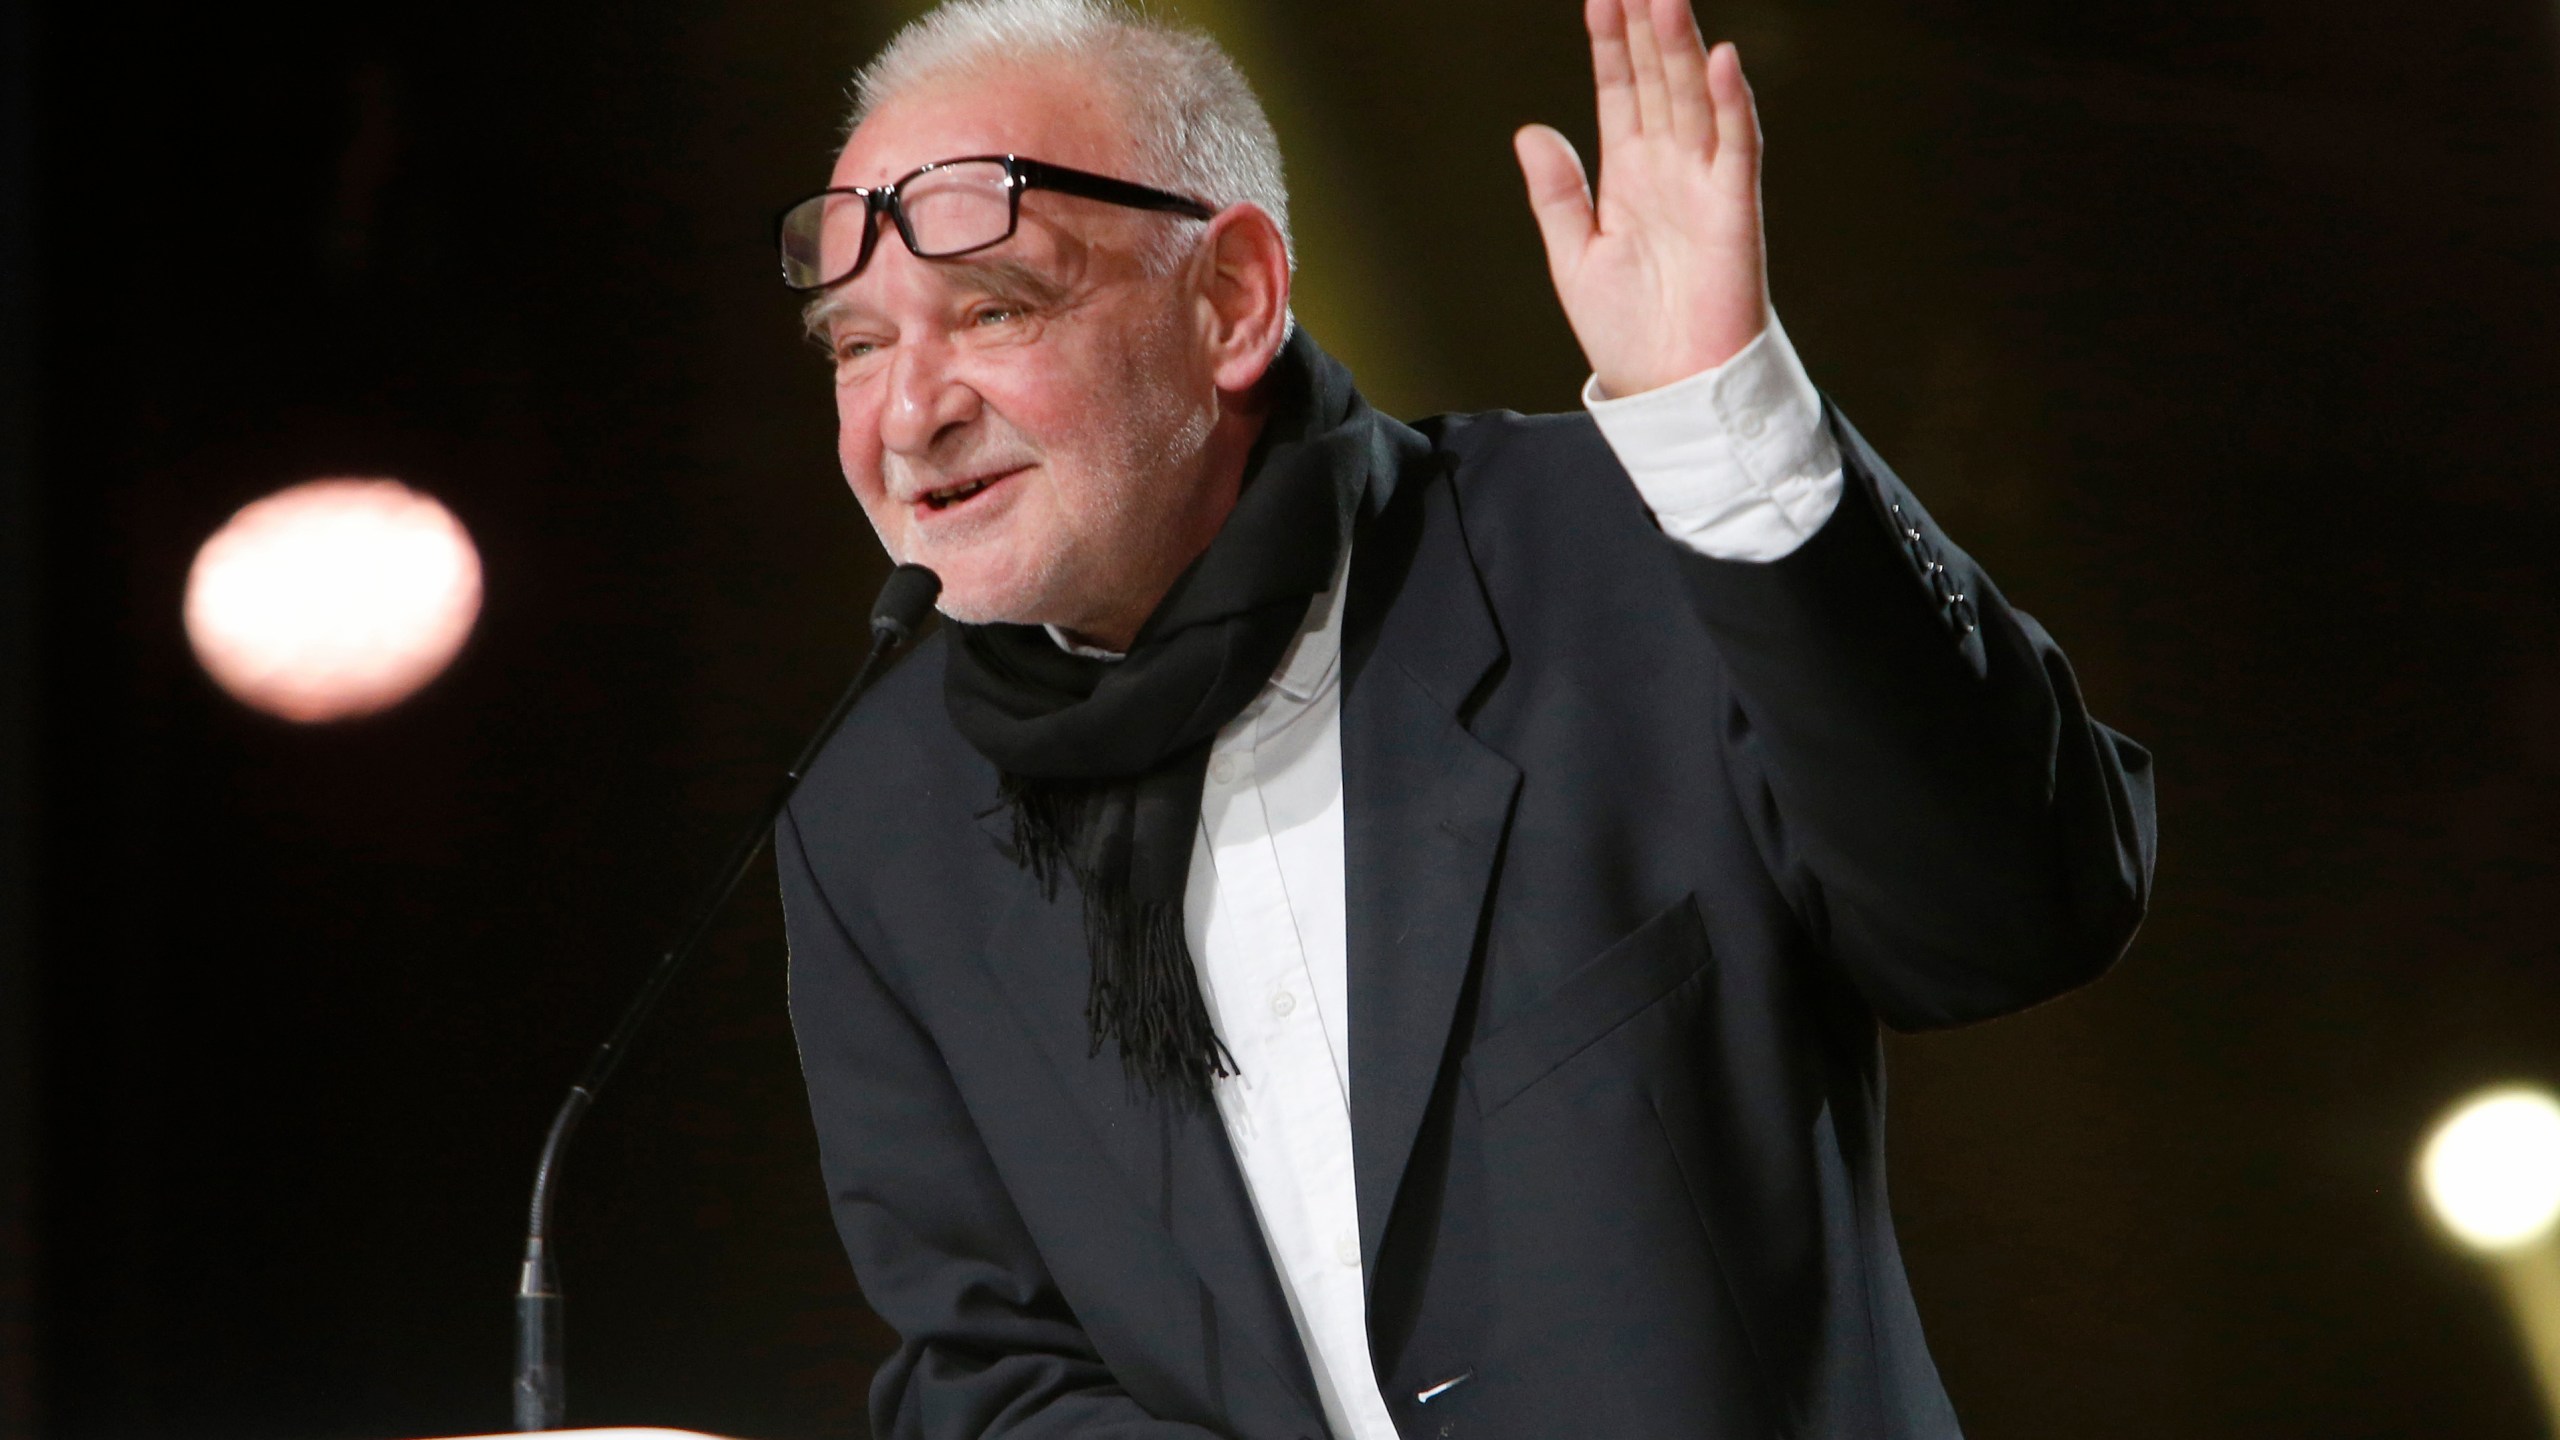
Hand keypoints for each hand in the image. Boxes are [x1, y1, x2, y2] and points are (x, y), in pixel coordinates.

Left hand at [1516, 0, 1767, 397]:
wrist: (1669, 388)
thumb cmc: (1630, 333)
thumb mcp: (1573, 257)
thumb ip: (1556, 193)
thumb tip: (1530, 131)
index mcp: (1629, 176)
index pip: (1621, 91)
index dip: (1611, 44)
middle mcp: (1669, 169)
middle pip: (1658, 79)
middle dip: (1646, 25)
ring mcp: (1704, 184)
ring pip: (1693, 98)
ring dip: (1682, 47)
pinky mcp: (1734, 210)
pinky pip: (1737, 147)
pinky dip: (1730, 104)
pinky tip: (1720, 60)